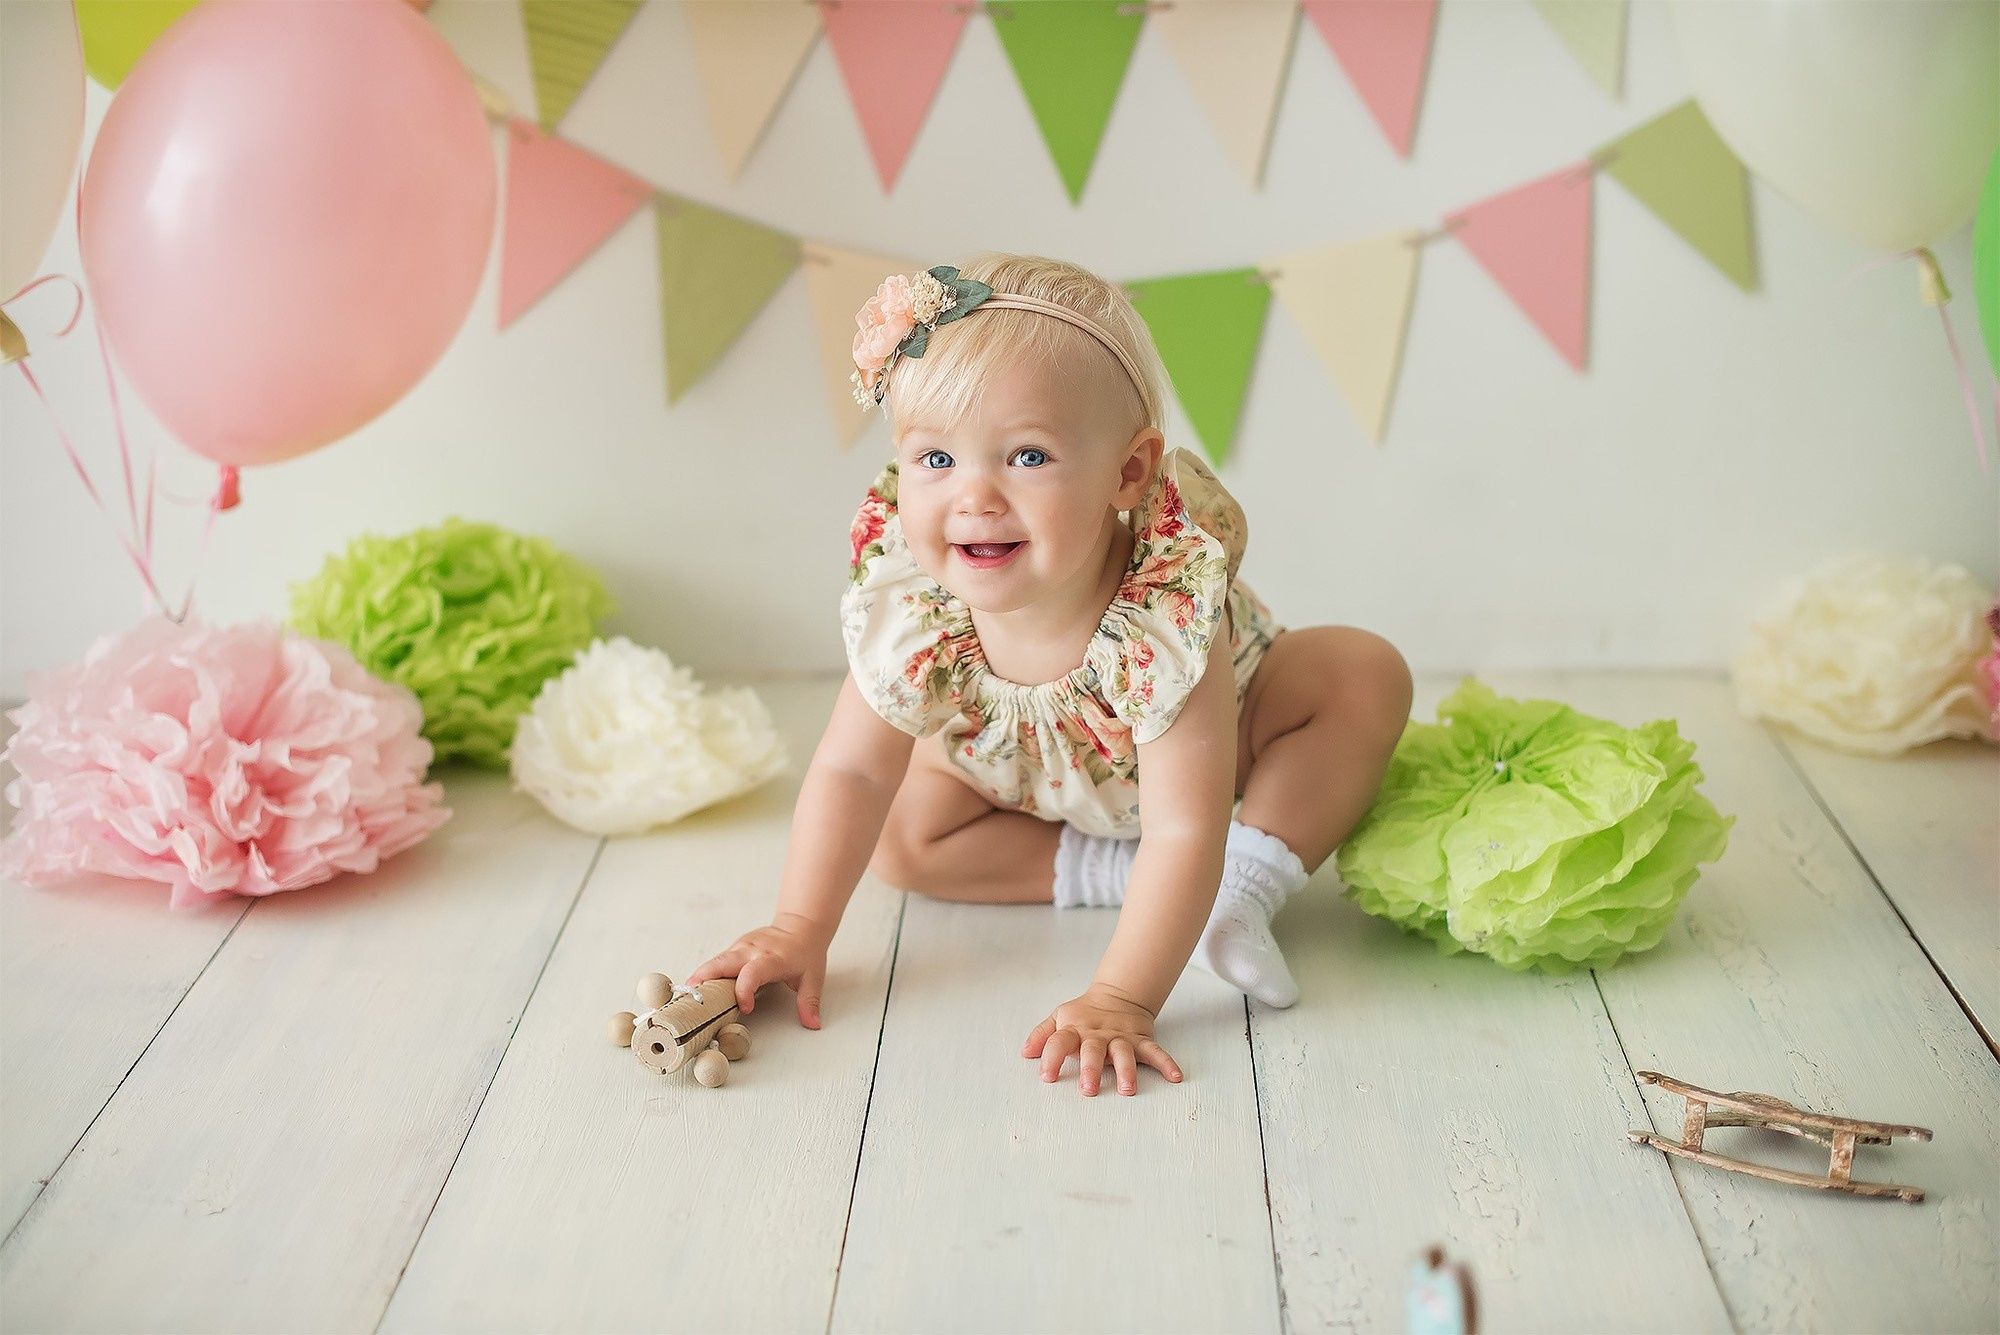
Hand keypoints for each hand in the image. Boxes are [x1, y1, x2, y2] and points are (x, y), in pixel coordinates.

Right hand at [686, 913, 833, 1028]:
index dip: (744, 990)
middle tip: (690, 998)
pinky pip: (716, 962)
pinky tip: (694, 990)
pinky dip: (704, 975)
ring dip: (699, 978)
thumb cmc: (805, 952)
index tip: (744, 1008)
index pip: (752, 972)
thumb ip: (809, 1002)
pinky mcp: (734, 950)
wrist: (801, 925)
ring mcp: (740, 948)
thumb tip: (812, 1024)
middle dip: (704, 979)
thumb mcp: (813, 977)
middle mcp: (751, 951)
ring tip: (684, 997)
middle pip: (722, 963)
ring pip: (714, 962)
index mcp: (771, 958)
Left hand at [1021, 983, 1184, 1095]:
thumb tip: (1025, 1053)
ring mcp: (1120, 1037)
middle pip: (1092, 1050)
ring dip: (1126, 1070)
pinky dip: (1166, 1063)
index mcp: (1074, 1029)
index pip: (1059, 1041)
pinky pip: (1155, 1051)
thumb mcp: (1059, 1018)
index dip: (1050, 1057)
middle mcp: (1097, 1034)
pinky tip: (1175, 1076)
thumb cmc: (1083, 1014)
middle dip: (1090, 1069)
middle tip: (1088, 1089)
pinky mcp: (1141, 1040)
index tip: (1046, 1076)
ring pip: (1124, 1053)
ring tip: (1127, 1089)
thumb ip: (1042, 1035)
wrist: (1117, 996)